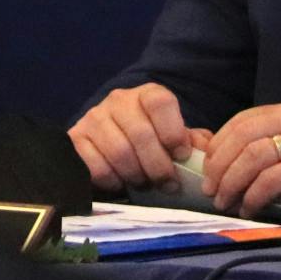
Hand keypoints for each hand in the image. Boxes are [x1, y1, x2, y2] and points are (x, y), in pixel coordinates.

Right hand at [68, 83, 210, 191]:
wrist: (110, 139)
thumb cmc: (151, 140)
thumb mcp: (174, 136)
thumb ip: (194, 142)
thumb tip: (204, 152)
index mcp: (147, 94)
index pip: (160, 103)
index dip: (173, 131)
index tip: (181, 155)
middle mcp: (118, 100)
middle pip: (141, 134)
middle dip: (159, 166)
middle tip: (168, 185)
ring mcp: (94, 118)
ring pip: (119, 152)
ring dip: (137, 176)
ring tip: (145, 184)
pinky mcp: (75, 138)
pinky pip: (96, 166)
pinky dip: (113, 181)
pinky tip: (121, 182)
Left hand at [202, 100, 280, 216]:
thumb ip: (275, 144)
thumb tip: (225, 162)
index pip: (244, 120)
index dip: (220, 143)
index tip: (207, 166)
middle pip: (244, 135)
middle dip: (220, 163)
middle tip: (211, 188)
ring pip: (254, 155)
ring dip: (232, 180)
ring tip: (224, 199)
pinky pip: (273, 178)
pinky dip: (254, 194)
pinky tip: (249, 206)